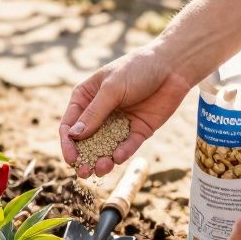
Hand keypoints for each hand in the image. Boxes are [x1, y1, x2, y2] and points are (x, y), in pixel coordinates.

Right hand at [60, 47, 194, 177]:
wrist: (173, 67)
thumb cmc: (137, 68)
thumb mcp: (112, 89)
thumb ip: (94, 113)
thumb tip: (74, 136)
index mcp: (86, 98)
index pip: (70, 124)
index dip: (67, 143)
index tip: (70, 159)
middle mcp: (99, 113)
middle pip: (86, 141)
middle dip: (84, 158)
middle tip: (84, 172)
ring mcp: (118, 123)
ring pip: (105, 148)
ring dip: (102, 160)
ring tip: (102, 167)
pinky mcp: (138, 131)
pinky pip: (127, 146)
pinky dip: (122, 153)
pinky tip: (119, 156)